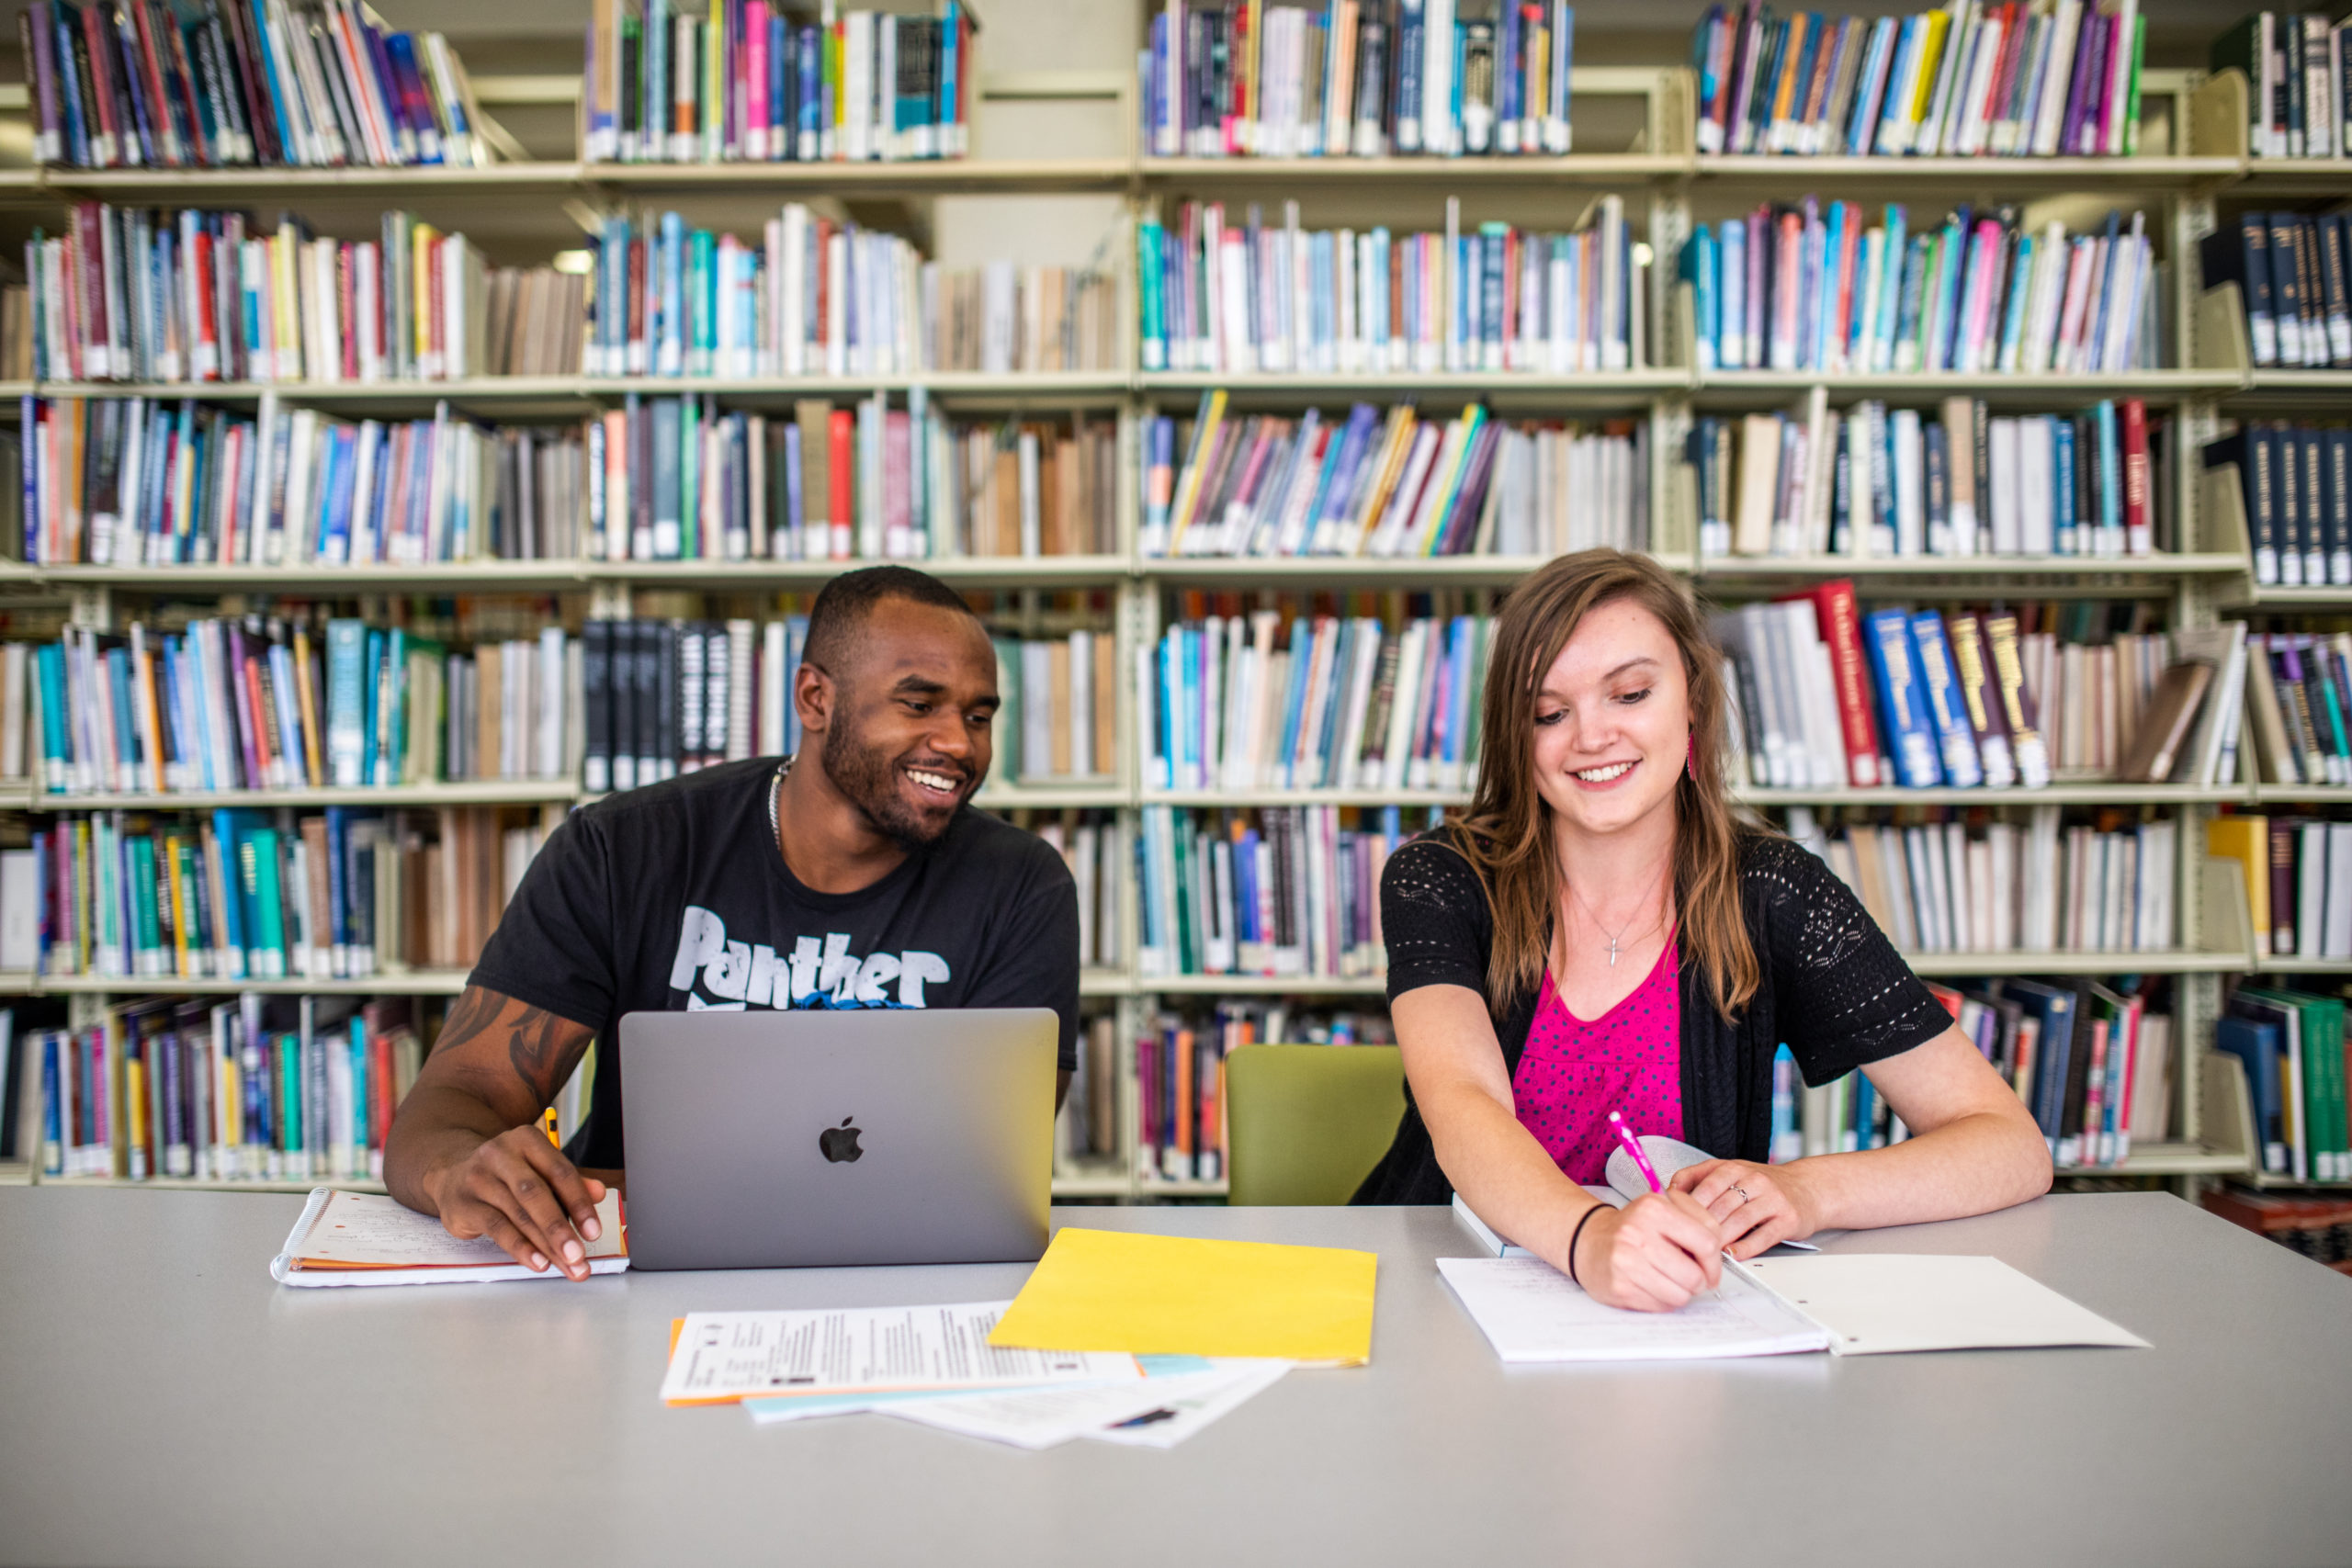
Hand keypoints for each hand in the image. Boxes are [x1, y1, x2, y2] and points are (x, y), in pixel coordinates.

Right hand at [425, 1126, 608, 1280]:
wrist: (452, 1175)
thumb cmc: (506, 1174)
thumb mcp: (538, 1170)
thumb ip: (568, 1182)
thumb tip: (599, 1194)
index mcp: (527, 1140)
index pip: (559, 1172)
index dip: (580, 1203)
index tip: (594, 1231)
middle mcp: (500, 1155)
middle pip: (536, 1194)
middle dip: (560, 1228)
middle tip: (579, 1255)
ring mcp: (478, 1179)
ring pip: (518, 1215)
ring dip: (545, 1245)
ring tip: (566, 1264)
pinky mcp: (463, 1204)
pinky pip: (497, 1229)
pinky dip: (521, 1248)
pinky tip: (538, 1262)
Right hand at [1567, 1191, 1725, 1311]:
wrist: (1589, 1241)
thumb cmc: (1633, 1228)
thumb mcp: (1664, 1209)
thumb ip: (1697, 1222)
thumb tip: (1720, 1256)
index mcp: (1653, 1208)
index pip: (1707, 1241)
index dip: (1716, 1262)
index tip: (1712, 1269)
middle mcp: (1636, 1232)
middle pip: (1695, 1275)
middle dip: (1699, 1282)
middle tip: (1691, 1278)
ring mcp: (1626, 1262)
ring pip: (1681, 1295)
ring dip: (1682, 1293)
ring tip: (1670, 1280)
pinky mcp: (1619, 1287)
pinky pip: (1661, 1306)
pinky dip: (1663, 1300)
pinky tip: (1652, 1286)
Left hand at [1670, 1158, 1818, 1259]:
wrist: (1808, 1188)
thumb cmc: (1763, 1184)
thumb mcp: (1731, 1171)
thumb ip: (1699, 1177)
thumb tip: (1667, 1192)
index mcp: (1734, 1168)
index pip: (1705, 1186)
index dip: (1688, 1207)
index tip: (1674, 1223)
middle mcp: (1754, 1180)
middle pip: (1720, 1206)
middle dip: (1701, 1227)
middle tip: (1686, 1244)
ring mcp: (1772, 1199)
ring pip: (1739, 1220)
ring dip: (1720, 1239)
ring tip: (1704, 1252)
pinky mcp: (1788, 1219)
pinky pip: (1763, 1236)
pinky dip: (1745, 1247)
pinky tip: (1732, 1254)